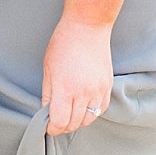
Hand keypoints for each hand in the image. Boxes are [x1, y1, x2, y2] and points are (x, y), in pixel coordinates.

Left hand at [42, 16, 112, 134]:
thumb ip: (48, 94)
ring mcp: (98, 89)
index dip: (52, 128)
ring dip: (78, 120)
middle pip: (74, 124)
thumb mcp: (48, 69)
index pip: (59, 123)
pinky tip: (84, 105)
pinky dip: (92, 112)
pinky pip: (101, 108)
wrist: (87, 26)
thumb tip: (48, 112)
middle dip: (63, 126)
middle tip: (56, 119)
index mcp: (65, 89)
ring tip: (70, 112)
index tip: (48, 125)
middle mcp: (83, 93)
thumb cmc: (64, 44)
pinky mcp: (107, 85)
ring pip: (89, 119)